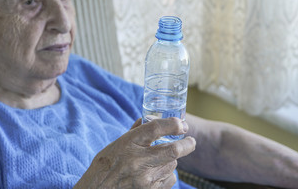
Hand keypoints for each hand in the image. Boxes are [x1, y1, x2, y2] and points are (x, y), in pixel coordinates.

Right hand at [74, 117, 195, 188]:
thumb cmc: (106, 164)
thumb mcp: (118, 143)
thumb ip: (135, 131)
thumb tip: (148, 119)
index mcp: (129, 143)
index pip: (156, 128)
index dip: (173, 124)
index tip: (182, 125)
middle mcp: (138, 160)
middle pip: (173, 150)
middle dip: (187, 144)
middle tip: (191, 141)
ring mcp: (146, 179)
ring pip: (172, 165)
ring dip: (171, 160)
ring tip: (160, 160)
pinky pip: (169, 179)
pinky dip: (167, 174)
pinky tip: (157, 172)